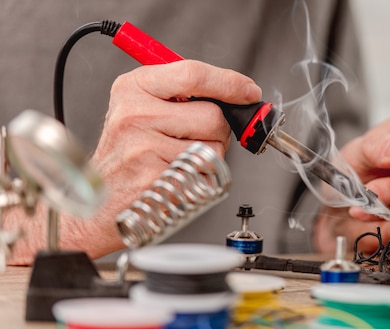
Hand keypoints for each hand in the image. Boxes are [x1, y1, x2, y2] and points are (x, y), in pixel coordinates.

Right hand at [6, 60, 261, 263]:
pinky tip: (175, 179)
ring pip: (213, 149)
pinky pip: (204, 176)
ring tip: (178, 162)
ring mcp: (143, 148)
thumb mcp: (142, 110)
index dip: (229, 83)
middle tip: (195, 139)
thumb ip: (183, 96)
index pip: (193, 73)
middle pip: (212, 115)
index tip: (249, 91)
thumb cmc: (126, 156)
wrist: (96, 202)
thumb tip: (237, 95)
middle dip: (218, 130)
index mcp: (133, 88)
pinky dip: (200, 181)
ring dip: (208, 159)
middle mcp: (134, 114)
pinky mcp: (154, 179)